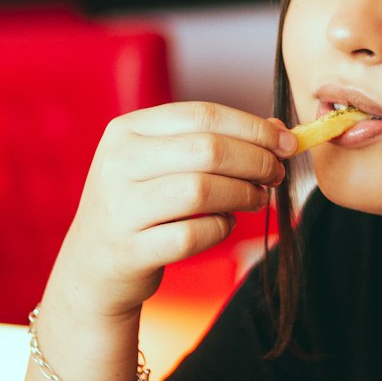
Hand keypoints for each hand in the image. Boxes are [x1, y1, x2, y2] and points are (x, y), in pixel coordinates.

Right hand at [48, 102, 297, 320]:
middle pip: (208, 150)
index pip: (204, 114)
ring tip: (258, 199)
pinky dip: (220, 228)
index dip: (254, 128)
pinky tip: (224, 224)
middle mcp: (117, 163)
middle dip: (256, 161)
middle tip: (276, 175)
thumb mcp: (166, 163)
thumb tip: (278, 130)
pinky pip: (192, 235)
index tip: (287, 143)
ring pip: (202, 191)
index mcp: (127, 130)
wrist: (93, 266)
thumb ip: (217, 140)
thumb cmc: (143, 205)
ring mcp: (118, 208)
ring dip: (244, 194)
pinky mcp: (128, 250)